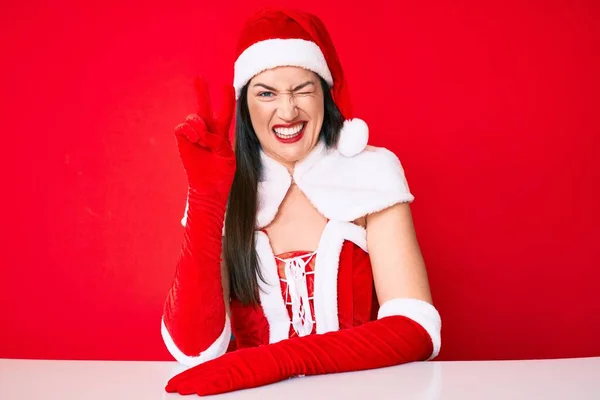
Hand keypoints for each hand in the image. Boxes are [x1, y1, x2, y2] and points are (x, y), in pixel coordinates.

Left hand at [165, 346, 286, 395]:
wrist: (285, 356)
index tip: (176, 381)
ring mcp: (237, 368)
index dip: (189, 374)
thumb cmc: (267, 362)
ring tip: (179, 390)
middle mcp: (230, 362)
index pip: (206, 368)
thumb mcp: (246, 363)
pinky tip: (202, 391)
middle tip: (170, 387)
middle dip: (185, 380)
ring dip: (194, 383)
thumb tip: (218, 375)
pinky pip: (226, 382)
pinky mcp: (245, 376)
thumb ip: (232, 367)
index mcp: (230, 359)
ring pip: (211, 377)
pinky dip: (212, 386)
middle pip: (204, 372)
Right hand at [174, 76, 235, 192]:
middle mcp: (207, 132)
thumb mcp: (227, 156)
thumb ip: (217, 141)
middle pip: (204, 108)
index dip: (227, 100)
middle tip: (198, 78)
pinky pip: (182, 127)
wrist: (209, 189)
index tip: (228, 86)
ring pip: (194, 118)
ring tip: (201, 140)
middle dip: (202, 93)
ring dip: (199, 127)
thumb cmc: (221, 174)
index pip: (225, 113)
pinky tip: (194, 139)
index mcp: (221, 135)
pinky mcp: (183, 141)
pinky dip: (188, 131)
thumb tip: (202, 133)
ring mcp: (194, 136)